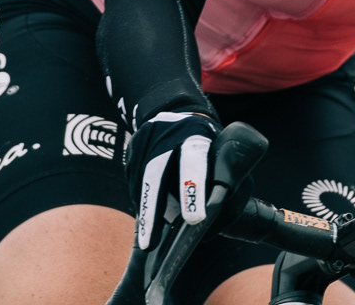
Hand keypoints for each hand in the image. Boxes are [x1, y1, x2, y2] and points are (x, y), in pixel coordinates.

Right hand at [126, 111, 219, 249]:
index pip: (194, 163)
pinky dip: (142, 201)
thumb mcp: (224, 155)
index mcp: (195, 135)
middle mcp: (166, 135)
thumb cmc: (209, 142)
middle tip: (150, 244)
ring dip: (146, 211)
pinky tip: (148, 213)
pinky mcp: (130, 149)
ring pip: (140, 182)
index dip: (193, 191)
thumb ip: (222, 186)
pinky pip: (133, 182)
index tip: (194, 219)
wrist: (179, 110)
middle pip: (155, 174)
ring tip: (150, 235)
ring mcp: (143, 140)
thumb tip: (206, 229)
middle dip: (152, 211)